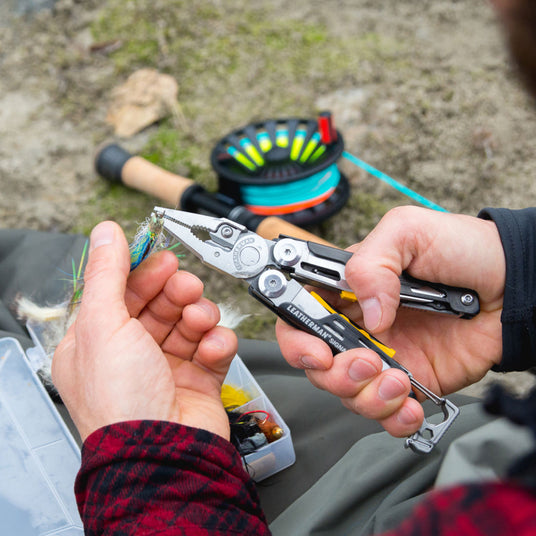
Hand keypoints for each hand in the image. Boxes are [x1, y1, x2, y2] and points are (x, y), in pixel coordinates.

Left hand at [52, 221, 237, 441]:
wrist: (164, 454)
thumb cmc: (122, 400)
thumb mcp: (104, 324)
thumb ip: (108, 273)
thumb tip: (105, 232)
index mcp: (98, 342)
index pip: (121, 294)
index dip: (142, 273)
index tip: (161, 257)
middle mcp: (131, 354)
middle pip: (159, 305)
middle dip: (175, 291)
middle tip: (186, 284)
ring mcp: (167, 367)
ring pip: (189, 322)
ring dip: (199, 314)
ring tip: (200, 318)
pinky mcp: (199, 379)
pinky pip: (213, 346)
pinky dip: (217, 342)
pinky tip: (212, 346)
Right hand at [276, 206, 504, 437]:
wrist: (514, 284)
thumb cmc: (463, 248)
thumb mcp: (408, 232)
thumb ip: (372, 263)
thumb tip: (367, 314)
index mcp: (347, 289)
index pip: (300, 315)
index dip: (296, 338)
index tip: (313, 351)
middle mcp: (358, 324)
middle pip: (317, 364)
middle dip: (333, 373)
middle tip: (367, 360)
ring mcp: (384, 355)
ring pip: (348, 393)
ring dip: (366, 396)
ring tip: (398, 380)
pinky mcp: (411, 381)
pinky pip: (386, 413)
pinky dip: (392, 418)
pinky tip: (409, 405)